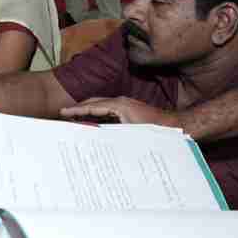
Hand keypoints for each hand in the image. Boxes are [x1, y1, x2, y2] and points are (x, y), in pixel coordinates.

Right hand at [59, 96, 177, 125]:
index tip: (62, 112)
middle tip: (64, 115)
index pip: (92, 106)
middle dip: (79, 108)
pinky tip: (92, 123)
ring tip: (74, 119)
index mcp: (119, 105)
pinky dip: (97, 115)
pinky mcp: (129, 110)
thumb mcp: (129, 134)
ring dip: (88, 112)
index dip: (76, 110)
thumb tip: (91, 135)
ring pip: (101, 106)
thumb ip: (108, 132)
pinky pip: (108, 111)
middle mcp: (121, 102)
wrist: (175, 127)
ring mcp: (126, 105)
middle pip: (94, 102)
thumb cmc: (155, 132)